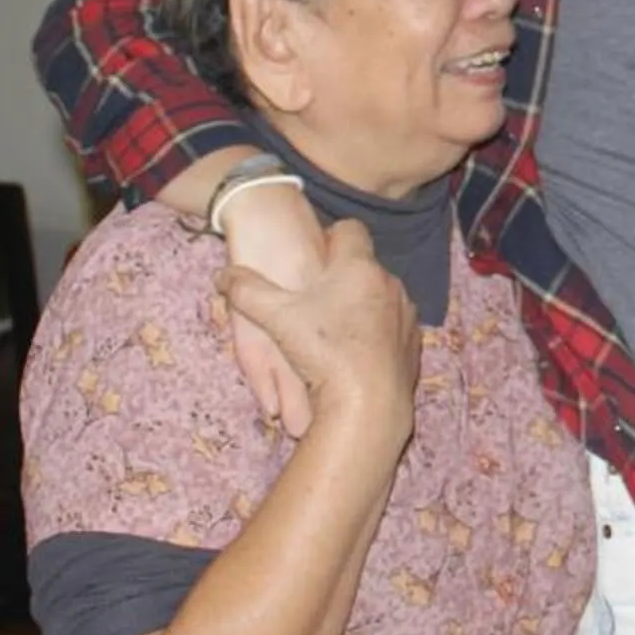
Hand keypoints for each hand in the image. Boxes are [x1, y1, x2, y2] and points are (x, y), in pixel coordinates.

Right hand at [219, 219, 418, 442]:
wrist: (371, 404)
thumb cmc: (324, 350)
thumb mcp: (276, 318)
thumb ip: (247, 291)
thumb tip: (221, 276)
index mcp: (358, 267)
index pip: (349, 230)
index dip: (331, 236)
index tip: (315, 252)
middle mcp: (389, 283)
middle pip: (365, 266)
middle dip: (343, 277)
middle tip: (316, 299)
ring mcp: (405, 313)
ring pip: (380, 297)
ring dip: (361, 305)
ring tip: (333, 329)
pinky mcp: (413, 342)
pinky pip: (393, 326)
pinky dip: (376, 332)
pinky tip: (354, 352)